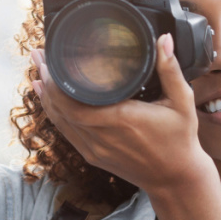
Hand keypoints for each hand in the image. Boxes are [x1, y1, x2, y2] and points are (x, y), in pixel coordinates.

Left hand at [30, 33, 213, 196]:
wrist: (176, 179)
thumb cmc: (180, 139)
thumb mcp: (182, 102)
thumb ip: (171, 70)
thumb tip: (164, 40)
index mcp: (121, 119)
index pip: (74, 102)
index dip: (55, 81)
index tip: (50, 56)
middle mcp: (103, 136)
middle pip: (60, 108)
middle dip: (46, 80)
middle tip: (39, 55)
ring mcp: (95, 149)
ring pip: (60, 121)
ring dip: (46, 97)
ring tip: (37, 72)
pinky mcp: (94, 156)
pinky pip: (67, 133)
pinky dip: (54, 114)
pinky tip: (47, 100)